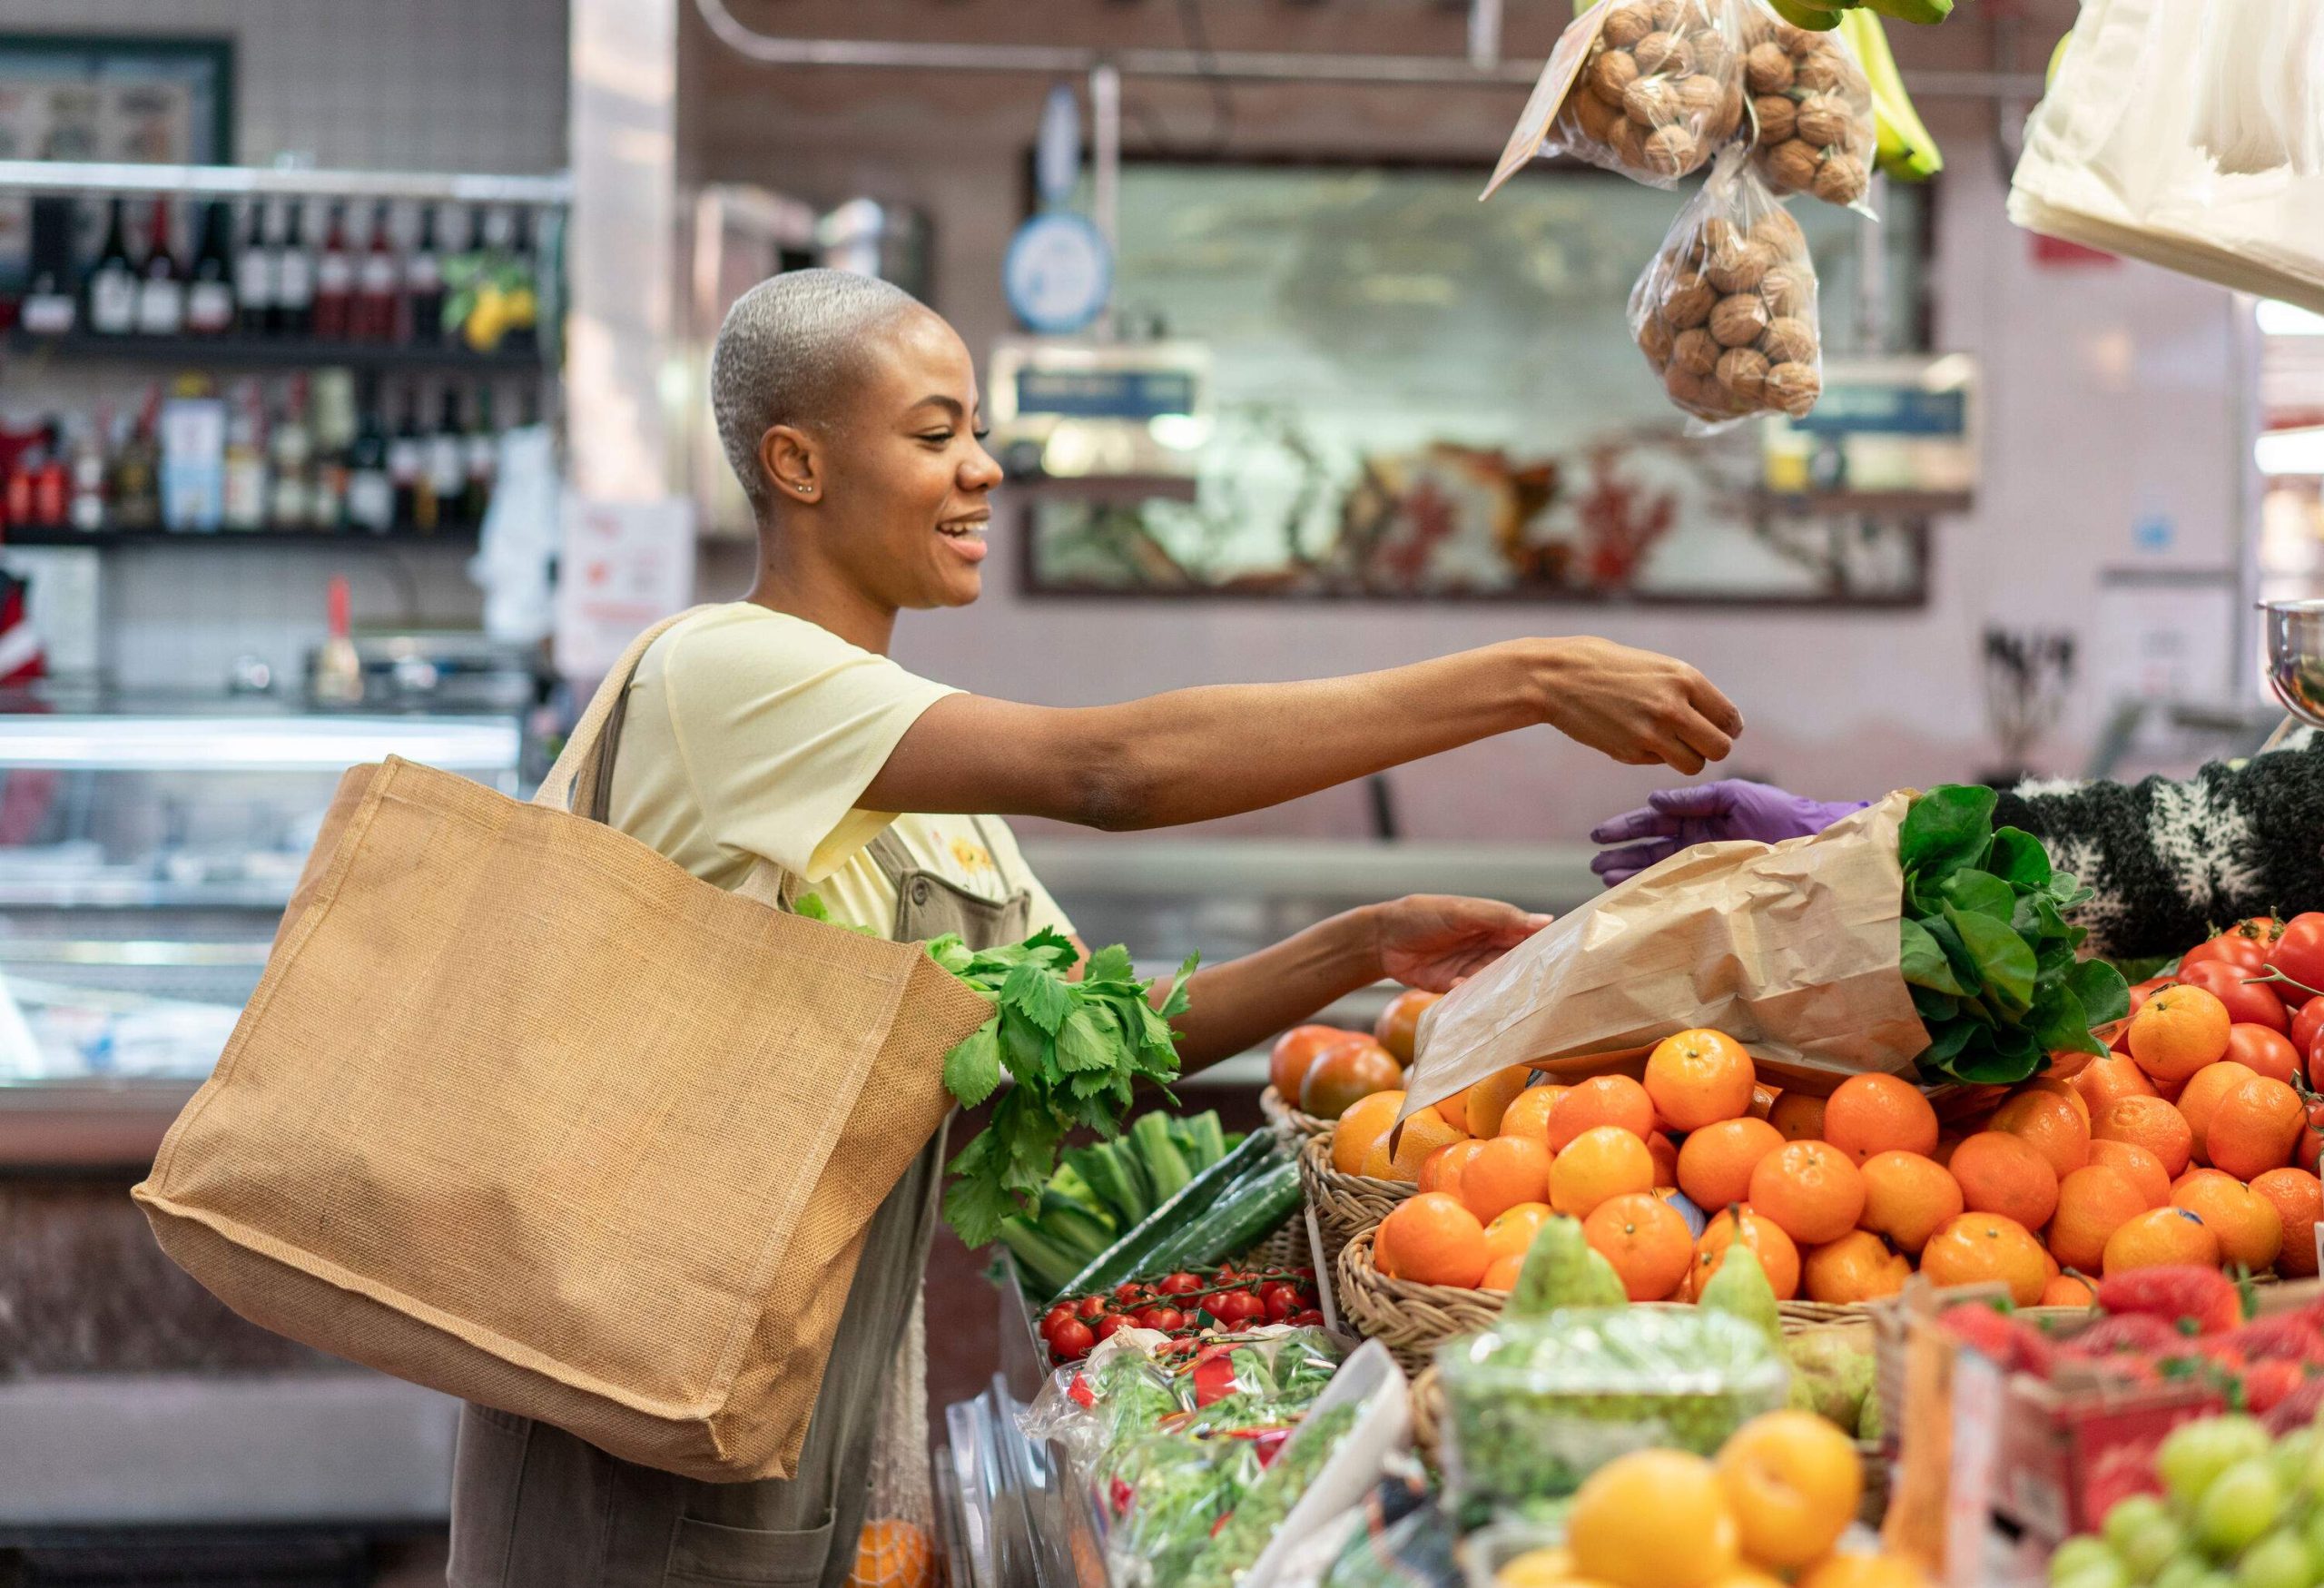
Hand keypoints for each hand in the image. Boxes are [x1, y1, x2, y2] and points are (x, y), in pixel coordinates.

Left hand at [1365, 894, 1551, 991]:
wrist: (1381, 939)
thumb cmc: (1422, 914)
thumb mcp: (1462, 911)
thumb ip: (1501, 917)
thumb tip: (1546, 921)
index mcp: (1494, 924)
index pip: (1528, 935)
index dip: (1545, 946)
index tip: (1566, 958)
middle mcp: (1488, 947)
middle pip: (1516, 963)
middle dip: (1526, 973)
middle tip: (1543, 985)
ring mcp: (1473, 968)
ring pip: (1497, 981)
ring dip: (1500, 986)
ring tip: (1507, 991)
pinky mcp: (1456, 988)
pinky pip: (1474, 996)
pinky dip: (1474, 996)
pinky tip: (1465, 988)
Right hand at [1532, 638, 1744, 773]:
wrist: (1557, 677)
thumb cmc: (1605, 666)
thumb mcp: (1654, 667)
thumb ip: (1684, 691)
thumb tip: (1711, 719)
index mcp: (1685, 679)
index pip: (1729, 718)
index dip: (1726, 728)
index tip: (1715, 729)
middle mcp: (1675, 708)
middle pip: (1720, 748)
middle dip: (1711, 748)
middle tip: (1695, 742)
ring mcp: (1653, 733)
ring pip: (1694, 764)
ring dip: (1685, 758)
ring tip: (1667, 743)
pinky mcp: (1631, 752)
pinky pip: (1659, 763)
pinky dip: (1653, 756)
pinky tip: (1632, 735)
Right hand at [1588, 780, 1867, 886]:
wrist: (1811, 841)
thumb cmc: (1778, 812)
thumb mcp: (1734, 795)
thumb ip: (1693, 798)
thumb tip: (1652, 799)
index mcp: (1698, 815)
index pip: (1653, 819)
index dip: (1626, 827)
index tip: (1599, 834)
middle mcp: (1696, 841)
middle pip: (1649, 847)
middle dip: (1621, 853)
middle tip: (1594, 862)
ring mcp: (1704, 863)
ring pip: (1657, 867)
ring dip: (1630, 872)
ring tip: (1604, 877)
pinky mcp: (1714, 883)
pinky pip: (1677, 886)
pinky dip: (1653, 888)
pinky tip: (1631, 891)